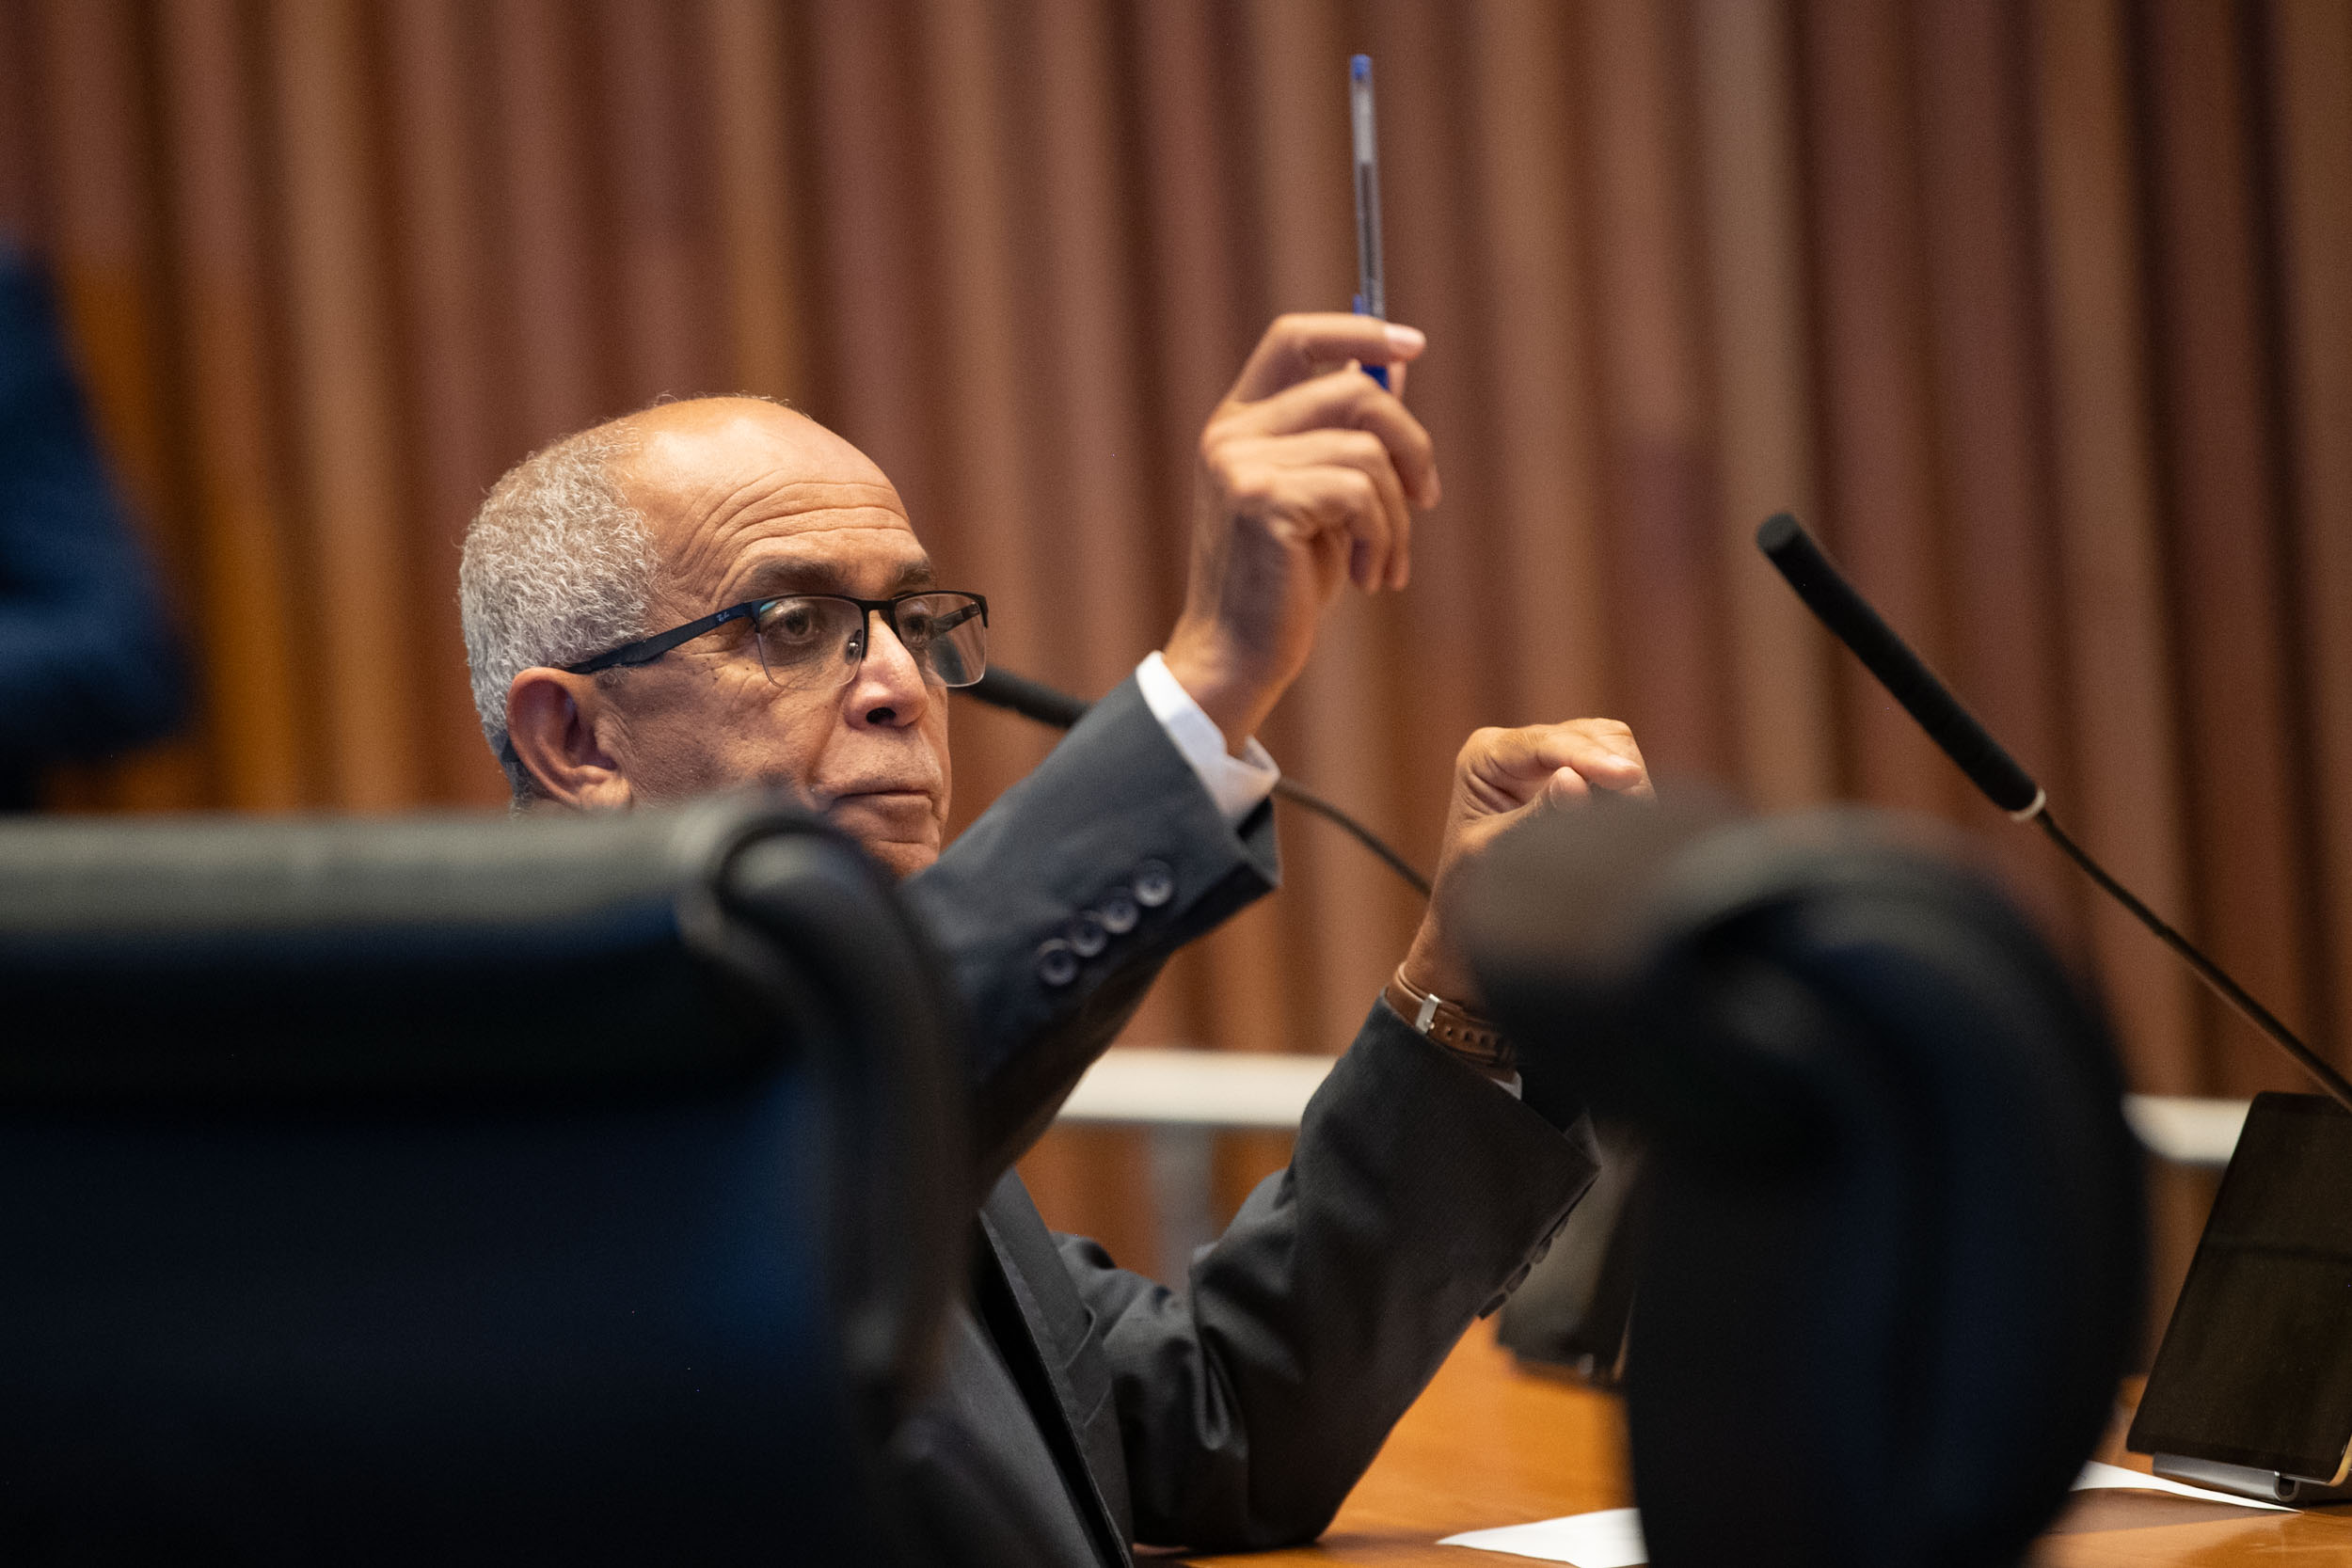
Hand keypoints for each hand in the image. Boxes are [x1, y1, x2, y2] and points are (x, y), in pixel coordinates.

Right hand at [1161, 313, 1438, 750]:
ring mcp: (1242, 465)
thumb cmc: (1284, 585)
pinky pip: (1361, 493)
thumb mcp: (1324, 500)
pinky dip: (1384, 539)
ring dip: (1399, 514)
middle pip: (1354, 388)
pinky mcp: (1264, 501)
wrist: (1237, 658)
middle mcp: (1231, 434)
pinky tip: (1372, 578)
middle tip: (1426, 499)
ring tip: (1388, 562)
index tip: (1413, 344)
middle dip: (1411, 444)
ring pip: (1368, 450)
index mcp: (1239, 423)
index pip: (1294, 339)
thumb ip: (1349, 435)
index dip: (1357, 329)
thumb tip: (1396, 368)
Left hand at [1400, 720, 1652, 1006]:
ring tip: (1634, 829)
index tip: (1629, 778)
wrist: (1472, 919)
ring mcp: (1553, 759)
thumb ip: (1537, 817)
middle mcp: (1519, 747)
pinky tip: (1635, 824)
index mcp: (1485, 754)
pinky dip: (1633, 794)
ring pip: (1616, 747)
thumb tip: (1575, 781)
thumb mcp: (1497, 853)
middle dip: (1619, 772)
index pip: (1547, 743)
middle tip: (1640, 821)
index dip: (1590, 759)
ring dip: (1631, 784)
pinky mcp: (1581, 777)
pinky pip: (1621, 771)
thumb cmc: (1471, 888)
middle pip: (1593, 735)